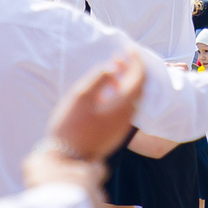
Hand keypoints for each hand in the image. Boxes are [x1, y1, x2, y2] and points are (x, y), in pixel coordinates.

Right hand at [40, 51, 145, 165]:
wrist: (67, 158)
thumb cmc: (71, 126)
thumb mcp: (81, 95)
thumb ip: (99, 77)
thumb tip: (113, 68)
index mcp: (123, 105)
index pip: (139, 77)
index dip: (136, 60)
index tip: (129, 48)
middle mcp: (128, 116)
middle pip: (139, 87)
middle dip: (132, 69)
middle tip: (119, 57)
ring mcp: (123, 126)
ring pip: (133, 98)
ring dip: (126, 81)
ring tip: (112, 70)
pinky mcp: (116, 132)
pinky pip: (126, 108)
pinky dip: (121, 94)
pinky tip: (107, 91)